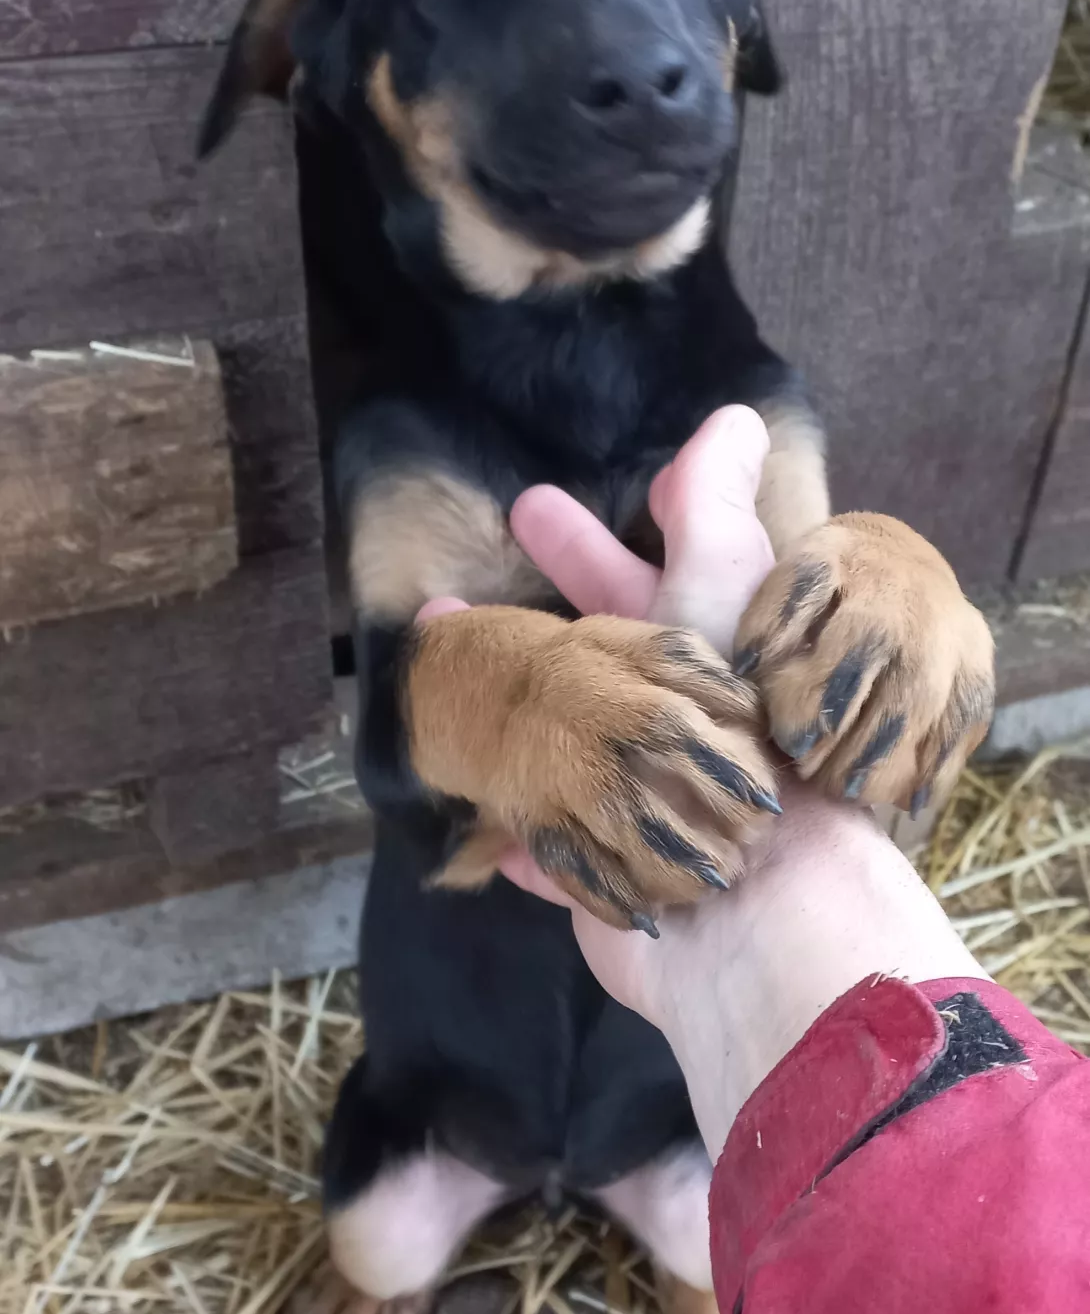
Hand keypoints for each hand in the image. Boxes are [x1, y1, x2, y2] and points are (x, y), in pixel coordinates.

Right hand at [503, 408, 986, 1153]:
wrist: (763, 899)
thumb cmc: (748, 733)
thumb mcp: (728, 592)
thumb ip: (716, 508)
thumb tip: (731, 414)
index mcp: (691, 661)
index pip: (624, 584)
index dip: (578, 547)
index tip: (525, 507)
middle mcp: (663, 733)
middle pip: (578, 666)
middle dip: (519, 627)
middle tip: (439, 601)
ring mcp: (630, 807)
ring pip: (552, 753)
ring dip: (499, 724)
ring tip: (429, 693)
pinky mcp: (603, 879)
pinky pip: (548, 847)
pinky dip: (517, 828)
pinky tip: (476, 813)